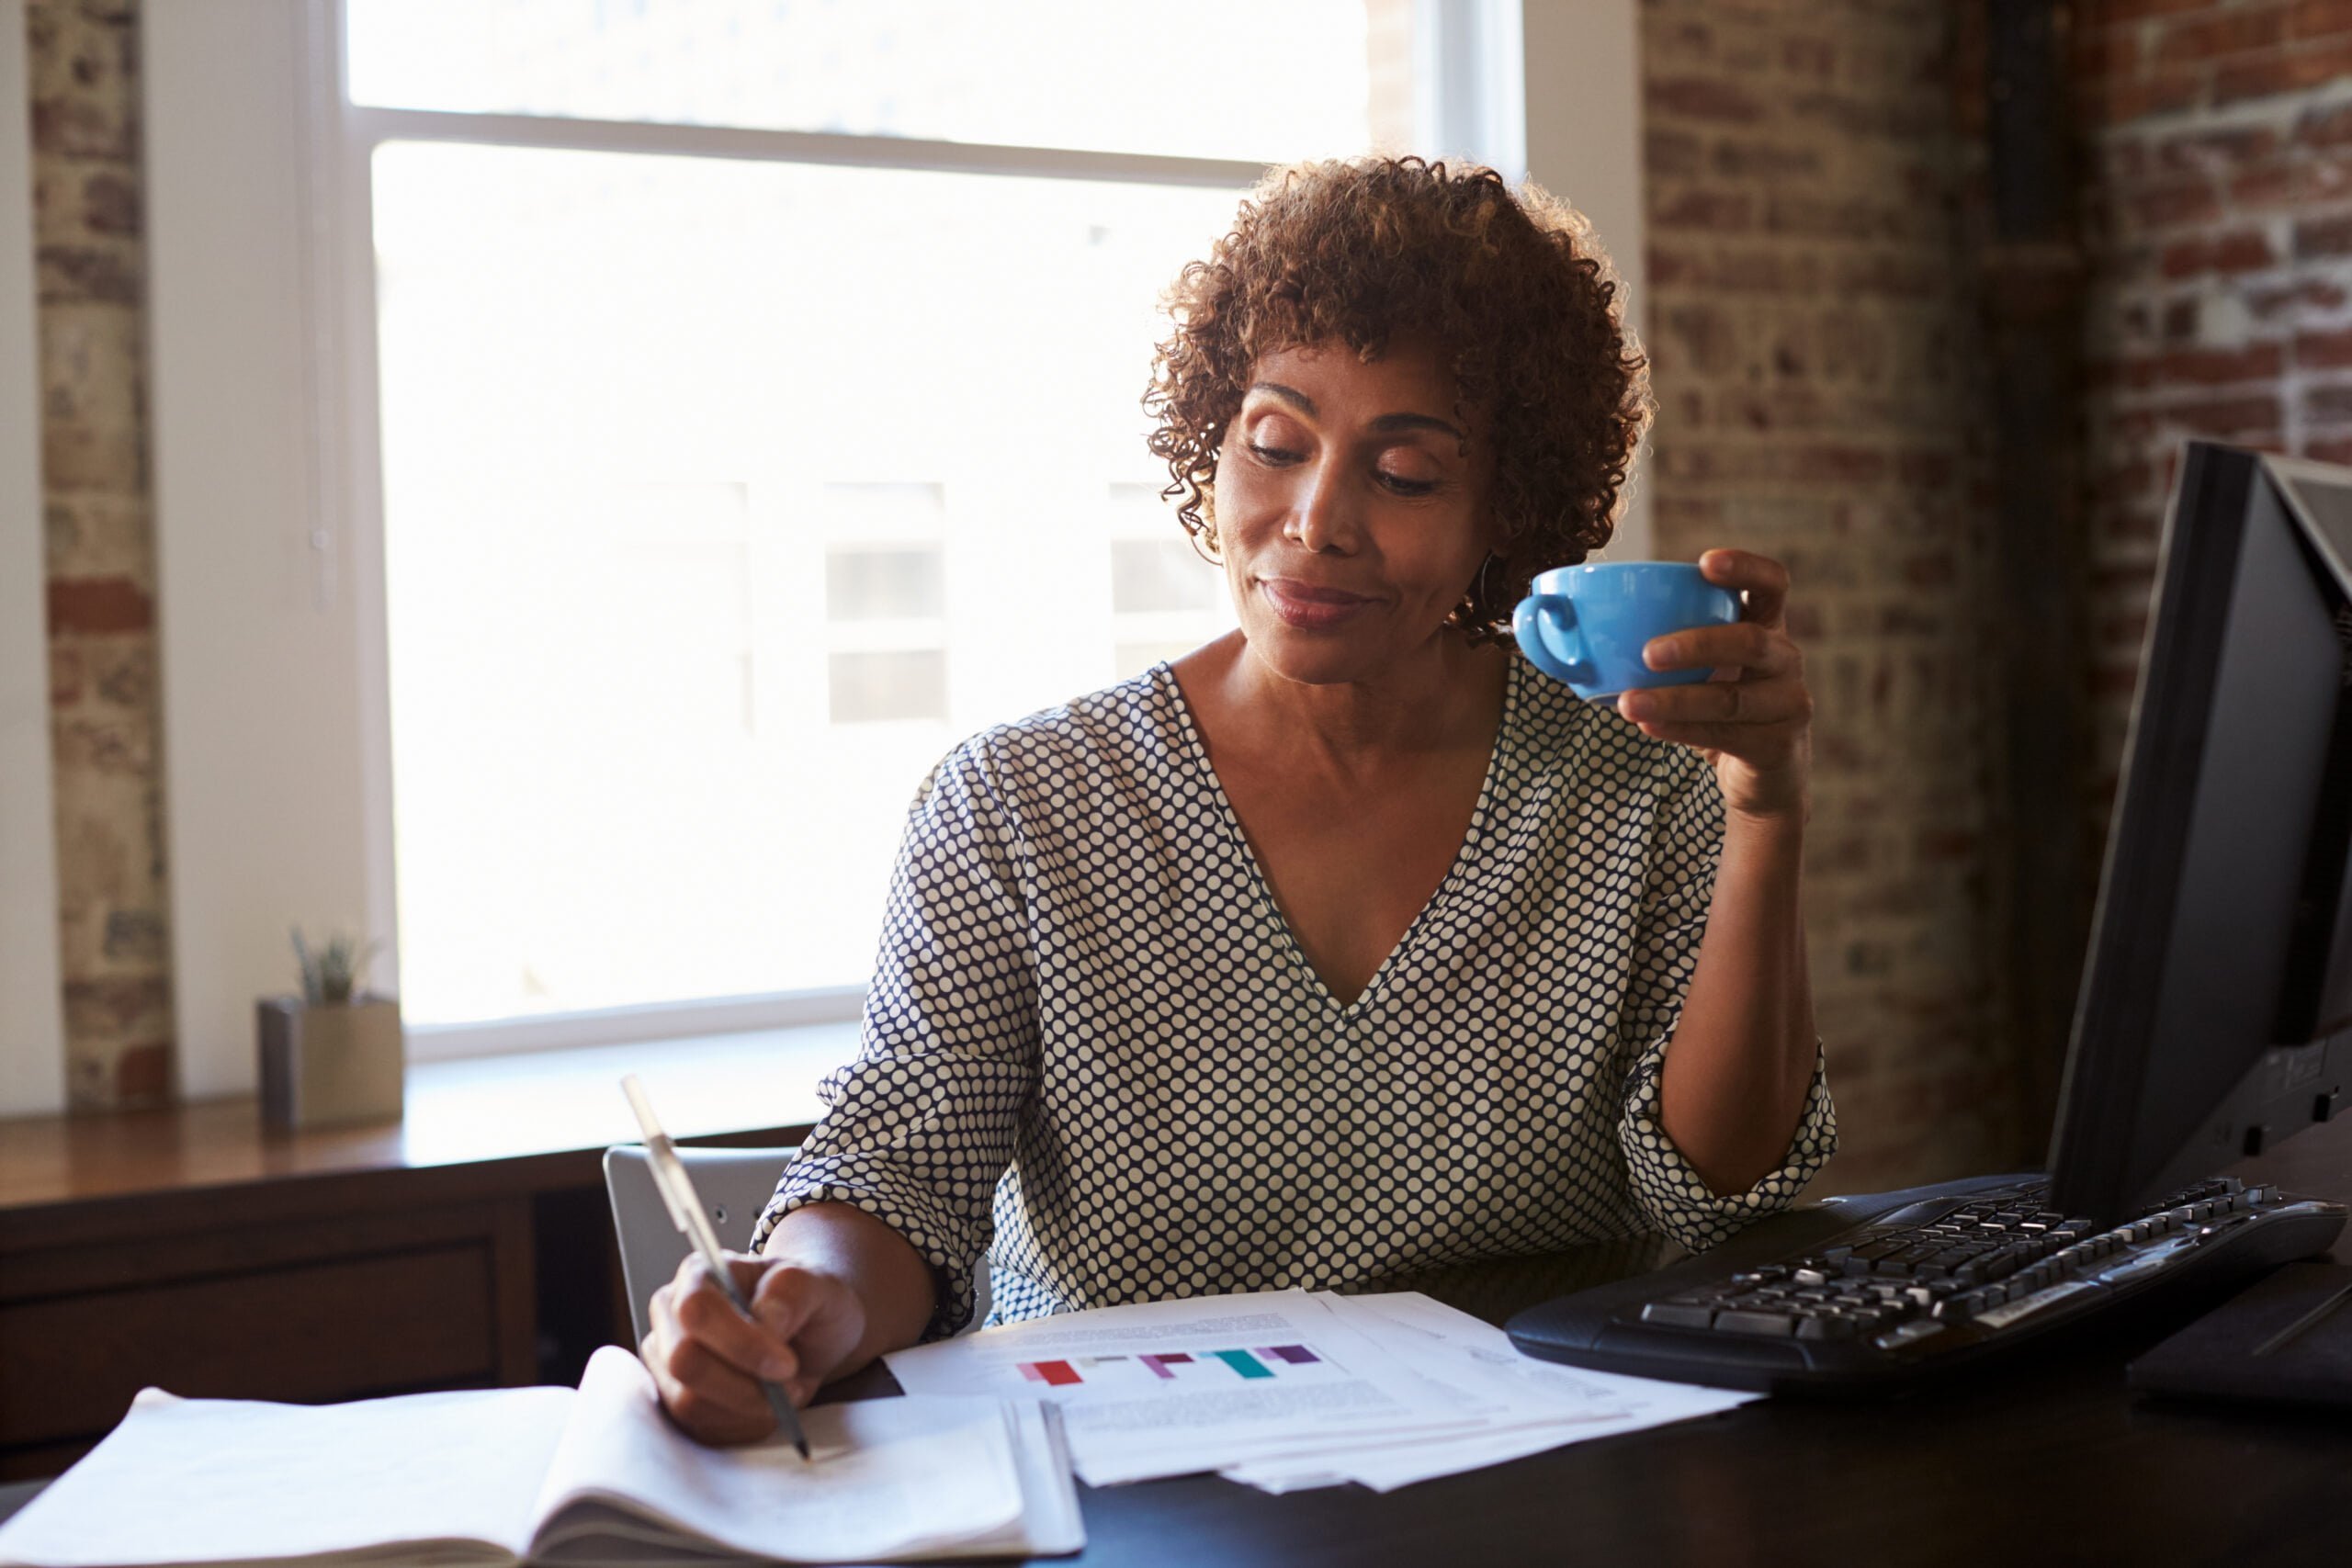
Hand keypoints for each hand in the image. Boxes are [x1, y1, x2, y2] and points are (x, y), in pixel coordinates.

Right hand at [641, 1250, 868, 1445]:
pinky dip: (742, 1427)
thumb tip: (764, 1320)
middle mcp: (671, 1316)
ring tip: (784, 1394)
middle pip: (684, 1362)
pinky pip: (699, 1429)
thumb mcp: (818, 1285)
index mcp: (699, 1275)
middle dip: (744, 1385)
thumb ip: (790, 1291)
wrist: (810, 1332)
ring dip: (747, 1408)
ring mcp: (666, 1362)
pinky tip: (767, 1409)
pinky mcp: (675, 1401)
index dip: (740, 1344)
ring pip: (688, 1402)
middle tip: (791, 1384)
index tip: (786, 1363)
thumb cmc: (808, 1302)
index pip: (697, 1311)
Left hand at [1615, 548, 1812, 824]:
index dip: (1745, 567)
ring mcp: (1788, 703)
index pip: (1772, 584)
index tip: (1704, 563)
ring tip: (1628, 703)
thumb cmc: (1714, 705)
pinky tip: (1647, 726)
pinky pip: (1725, 735)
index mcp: (1766, 626)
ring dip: (1675, 699)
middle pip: (1750, 641)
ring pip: (1730, 698)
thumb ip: (1652, 639)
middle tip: (1648, 652)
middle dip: (1698, 644)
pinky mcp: (1778, 745)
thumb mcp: (1697, 667)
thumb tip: (1551, 620)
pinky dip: (1682, 730)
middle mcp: (1785, 659)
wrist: (1759, 775)